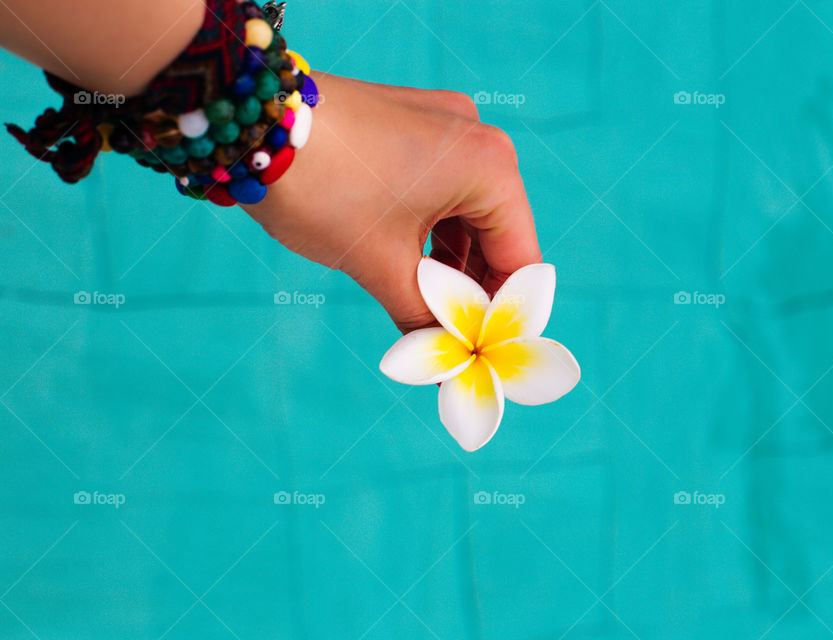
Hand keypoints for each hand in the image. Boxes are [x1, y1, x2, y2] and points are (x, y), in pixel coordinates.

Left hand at [242, 72, 540, 331]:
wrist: (251, 123)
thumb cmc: (324, 187)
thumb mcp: (380, 264)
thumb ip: (425, 316)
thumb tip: (446, 355)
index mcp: (489, 167)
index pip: (519, 258)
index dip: (503, 313)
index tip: (484, 353)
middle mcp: (477, 137)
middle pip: (497, 234)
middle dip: (472, 290)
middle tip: (451, 339)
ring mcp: (444, 126)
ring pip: (466, 214)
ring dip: (449, 264)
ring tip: (426, 312)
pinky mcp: (413, 125)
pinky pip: (440, 190)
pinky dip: (430, 232)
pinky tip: (411, 270)